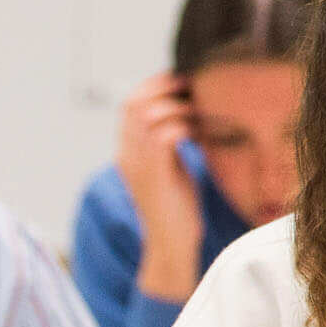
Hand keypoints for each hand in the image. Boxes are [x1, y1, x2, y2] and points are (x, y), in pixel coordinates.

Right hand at [116, 72, 203, 302]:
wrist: (170, 246)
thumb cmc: (176, 209)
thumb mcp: (169, 168)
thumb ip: (169, 143)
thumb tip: (187, 117)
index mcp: (127, 151)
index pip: (128, 104)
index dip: (152, 86)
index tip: (179, 80)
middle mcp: (127, 154)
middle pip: (134, 103)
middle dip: (163, 88)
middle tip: (190, 86)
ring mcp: (138, 164)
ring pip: (148, 114)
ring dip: (176, 106)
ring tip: (197, 110)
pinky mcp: (156, 174)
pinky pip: (164, 135)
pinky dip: (183, 126)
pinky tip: (198, 132)